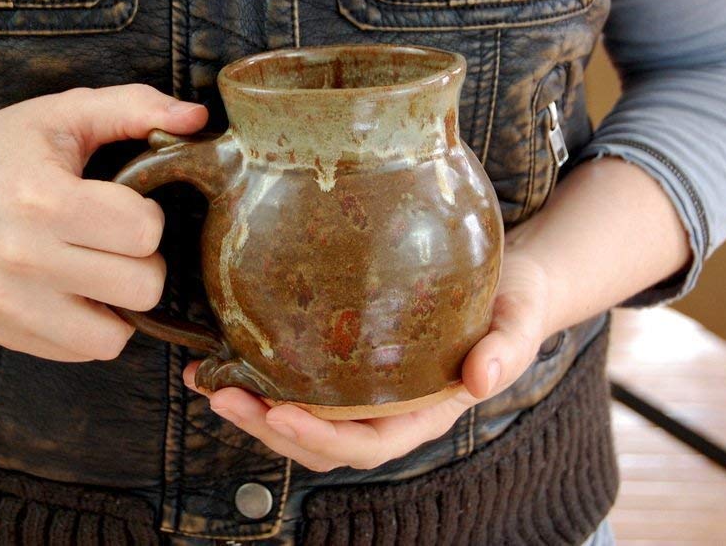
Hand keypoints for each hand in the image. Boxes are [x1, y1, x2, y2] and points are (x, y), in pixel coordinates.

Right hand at [0, 85, 207, 361]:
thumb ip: (137, 107)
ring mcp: (5, 302)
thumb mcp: (68, 113)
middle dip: (142, 263)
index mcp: (43, 198)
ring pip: (113, 338)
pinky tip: (72, 289)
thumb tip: (198, 119)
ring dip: (120, 305)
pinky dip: (89, 326)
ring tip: (100, 270)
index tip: (124, 204)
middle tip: (116, 241)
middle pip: (140, 289)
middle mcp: (20, 257)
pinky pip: (80, 351)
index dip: (147, 218)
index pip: (143, 233)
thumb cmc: (8, 150)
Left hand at [183, 250, 551, 471]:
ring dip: (253, 408)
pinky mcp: (348, 365)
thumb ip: (507, 349)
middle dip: (269, 428)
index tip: (279, 413)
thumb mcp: (519, 321)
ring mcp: (366, 392)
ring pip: (302, 419)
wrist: (507, 282)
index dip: (323, 437)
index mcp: (426, 412)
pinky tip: (221, 358)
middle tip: (221, 396)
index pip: (369, 444)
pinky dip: (259, 377)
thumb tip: (484, 379)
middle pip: (322, 441)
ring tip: (206, 382)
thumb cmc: (515, 304)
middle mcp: (390, 411)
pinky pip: (301, 383)